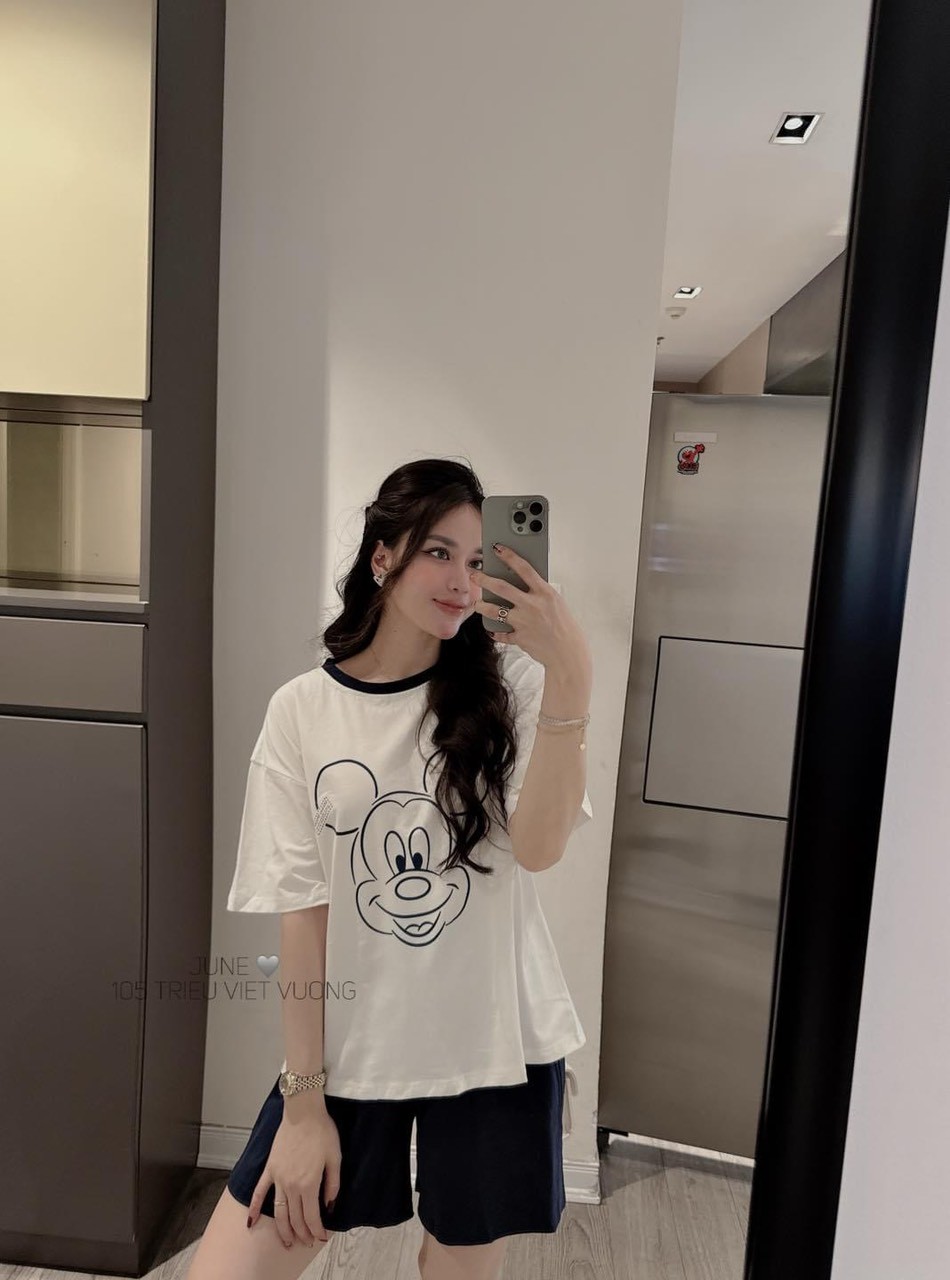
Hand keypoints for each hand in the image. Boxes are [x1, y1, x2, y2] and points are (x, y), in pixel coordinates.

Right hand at [246, 1107, 341, 1247]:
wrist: (303, 1111)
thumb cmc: (322, 1131)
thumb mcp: (335, 1157)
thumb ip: (333, 1184)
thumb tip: (330, 1205)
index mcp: (309, 1183)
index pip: (311, 1216)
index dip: (317, 1230)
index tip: (321, 1237)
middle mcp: (291, 1185)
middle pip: (294, 1218)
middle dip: (302, 1233)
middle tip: (307, 1242)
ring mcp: (277, 1178)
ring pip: (278, 1212)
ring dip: (282, 1230)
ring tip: (287, 1242)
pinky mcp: (270, 1169)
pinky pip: (259, 1192)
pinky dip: (254, 1208)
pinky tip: (250, 1222)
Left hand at [469, 544, 591, 676]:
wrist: (569, 654)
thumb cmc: (565, 626)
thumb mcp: (556, 603)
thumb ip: (540, 593)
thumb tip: (522, 583)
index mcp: (545, 593)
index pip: (524, 569)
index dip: (509, 556)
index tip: (497, 549)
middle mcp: (533, 605)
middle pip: (502, 587)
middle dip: (484, 580)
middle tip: (474, 576)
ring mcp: (524, 622)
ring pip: (495, 611)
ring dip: (482, 606)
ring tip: (477, 604)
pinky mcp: (520, 638)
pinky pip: (501, 634)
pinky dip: (495, 632)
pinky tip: (492, 630)